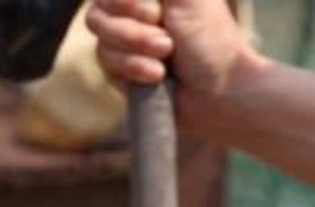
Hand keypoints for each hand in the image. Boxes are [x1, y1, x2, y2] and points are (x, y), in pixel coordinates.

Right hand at [85, 0, 250, 103]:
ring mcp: (122, 42)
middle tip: (166, 32)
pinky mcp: (119, 72)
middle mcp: (130, 10)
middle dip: (134, 24)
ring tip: (166, 55)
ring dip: (136, 47)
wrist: (215, 91)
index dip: (126, 1)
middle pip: (99, 9)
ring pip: (101, 39)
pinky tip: (157, 76)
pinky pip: (106, 66)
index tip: (155, 8)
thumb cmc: (209, 38)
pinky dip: (134, 69)